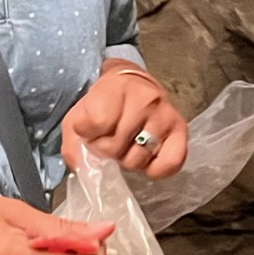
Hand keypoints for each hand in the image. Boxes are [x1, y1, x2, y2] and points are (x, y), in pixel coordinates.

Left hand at [62, 67, 187, 179]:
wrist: (131, 84)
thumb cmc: (103, 104)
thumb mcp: (78, 116)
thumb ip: (73, 144)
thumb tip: (83, 167)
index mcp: (115, 88)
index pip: (96, 122)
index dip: (87, 134)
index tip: (89, 129)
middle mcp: (144, 99)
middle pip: (114, 147)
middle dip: (105, 150)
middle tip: (109, 140)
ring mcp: (164, 115)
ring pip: (136, 159)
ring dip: (126, 160)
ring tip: (126, 146)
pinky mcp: (180, 130)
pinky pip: (170, 164)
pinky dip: (154, 170)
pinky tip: (145, 159)